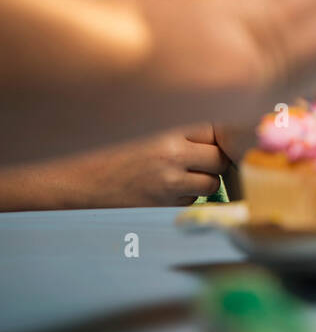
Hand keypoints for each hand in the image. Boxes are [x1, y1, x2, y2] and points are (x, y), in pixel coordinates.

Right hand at [60, 123, 226, 206]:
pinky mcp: (162, 205)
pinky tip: (166, 188)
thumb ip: (178, 127)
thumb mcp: (148, 126)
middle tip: (202, 159)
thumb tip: (217, 130)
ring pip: (211, 183)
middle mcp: (172, 153)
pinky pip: (191, 201)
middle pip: (219, 158)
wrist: (80, 178)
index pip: (214, 129)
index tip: (208, 139)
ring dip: (204, 180)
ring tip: (185, 174)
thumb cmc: (113, 147)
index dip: (214, 135)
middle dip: (216, 159)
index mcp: (167, 127)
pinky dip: (186, 196)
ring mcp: (168, 182)